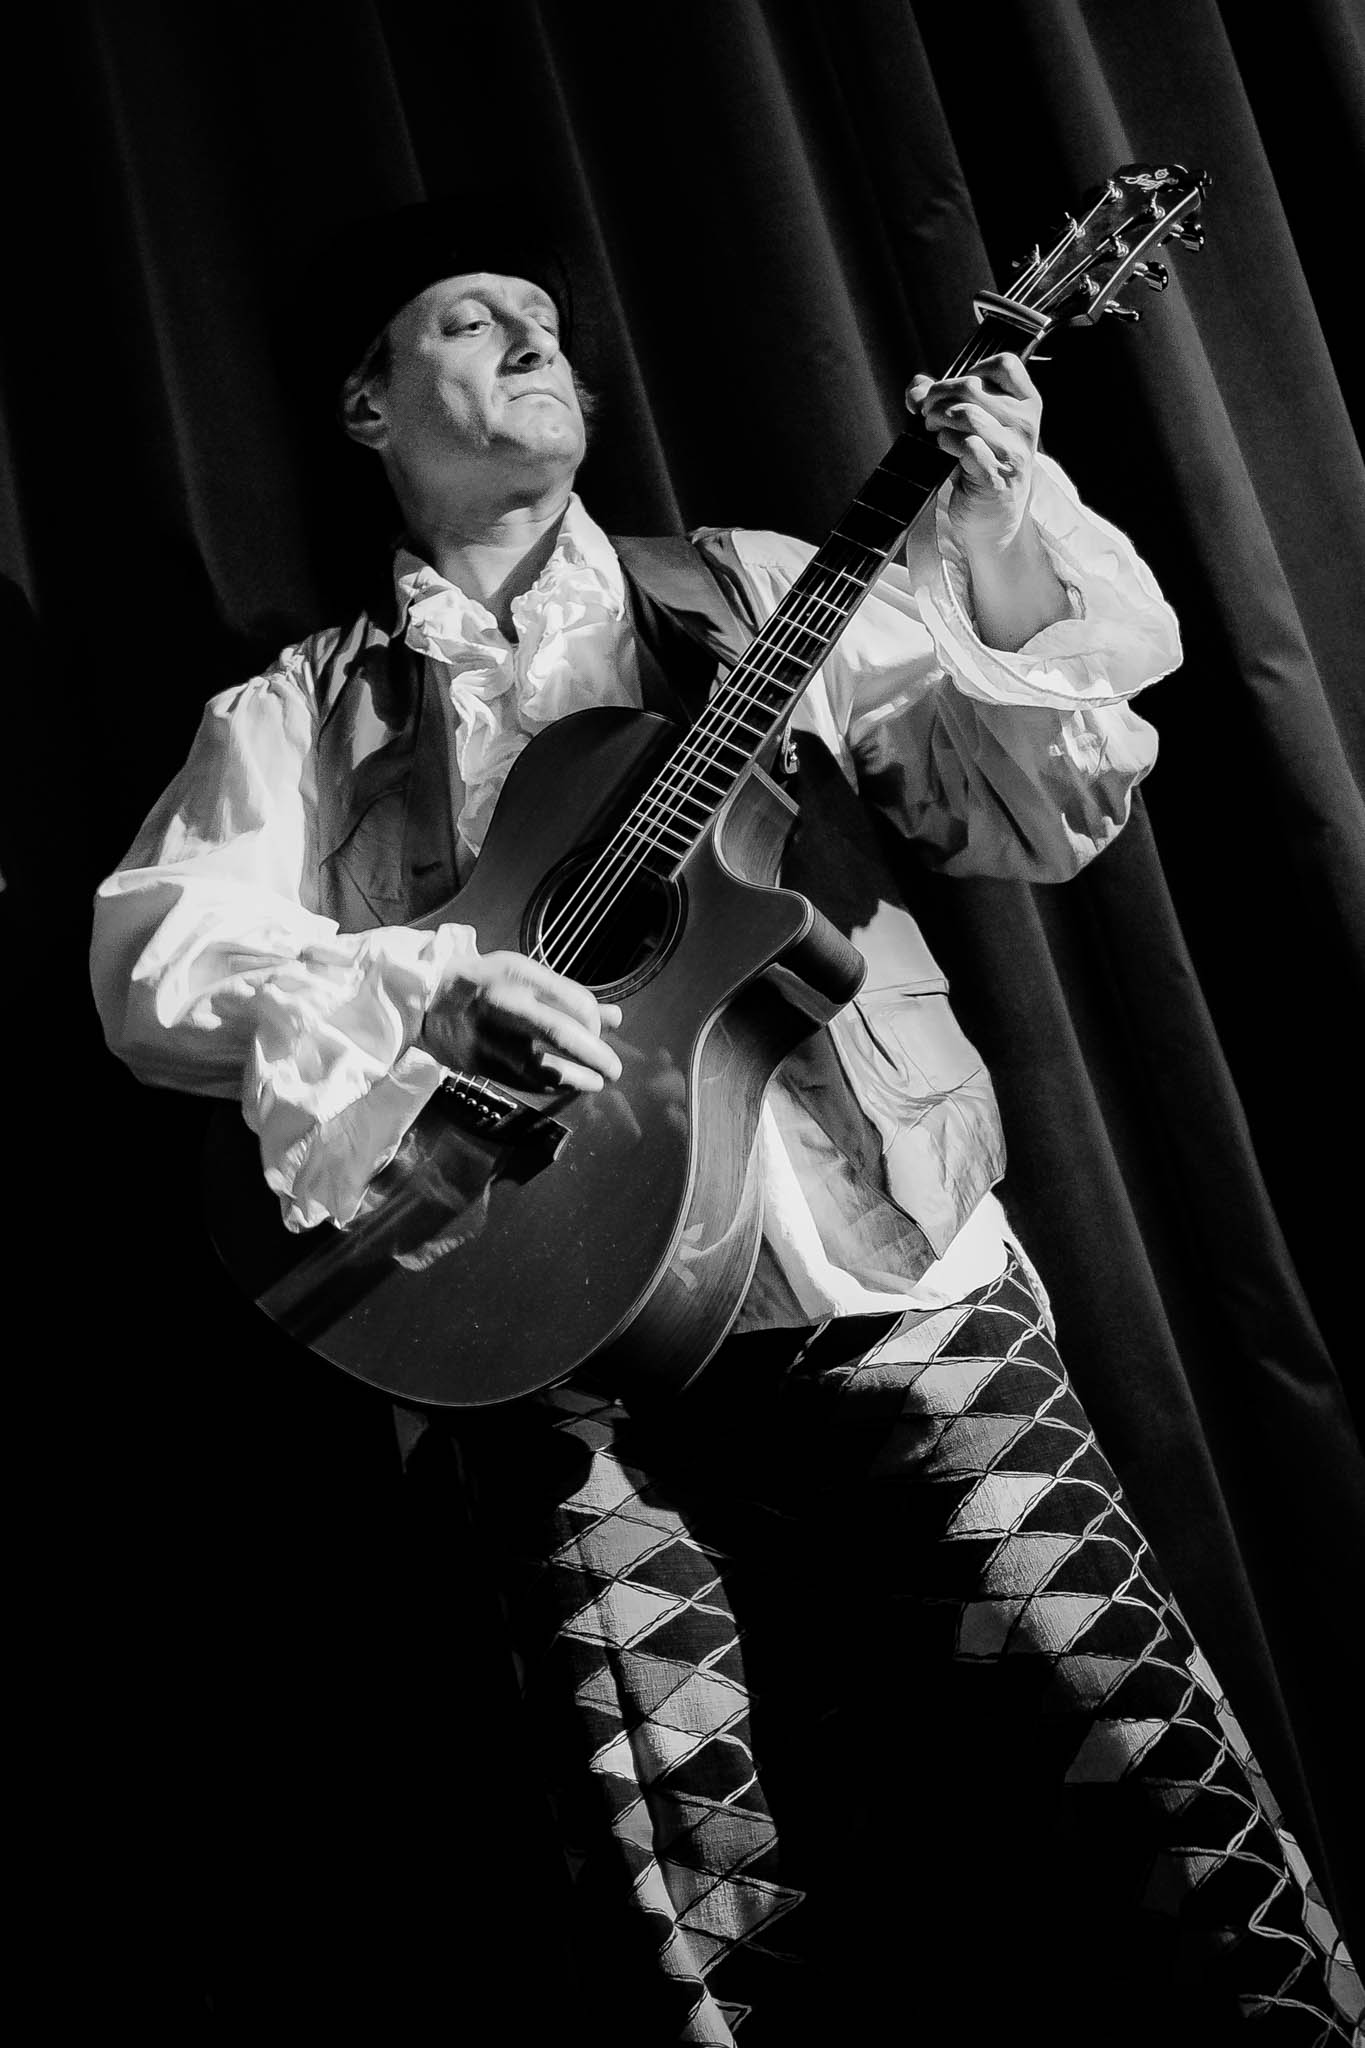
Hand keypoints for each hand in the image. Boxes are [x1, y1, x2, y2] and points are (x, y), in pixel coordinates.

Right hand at [421, 947, 622, 1093]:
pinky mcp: (477, 1063)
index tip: (599, 1030)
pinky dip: (549, 1087)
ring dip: (576, 1079)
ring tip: (595, 1082)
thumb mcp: (525, 976)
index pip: (574, 1002)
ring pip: (542, 1067)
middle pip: (559, 1034)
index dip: (595, 1022)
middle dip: (595, 1056)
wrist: (423, 997)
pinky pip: (523, 1082)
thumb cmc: (485, 984)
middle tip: (614, 1069)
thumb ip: (569, 997)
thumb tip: (616, 1018)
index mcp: (516, 974)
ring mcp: (487, 1036)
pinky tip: (565, 1085)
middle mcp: (501, 1003)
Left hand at [906, 352, 1041, 552]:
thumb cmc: (982, 467)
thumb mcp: (971, 426)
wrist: (994, 519)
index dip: (971, 370)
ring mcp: (1013, 450)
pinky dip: (946, 443)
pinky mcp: (995, 476)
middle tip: (928, 414)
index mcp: (1026, 404)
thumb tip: (915, 387)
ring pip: (966, 414)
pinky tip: (945, 451)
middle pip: (972, 386)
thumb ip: (945, 399)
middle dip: (938, 396)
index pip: (1004, 364)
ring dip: (938, 420)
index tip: (954, 390)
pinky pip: (965, 444)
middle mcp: (1025, 424)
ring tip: (934, 431)